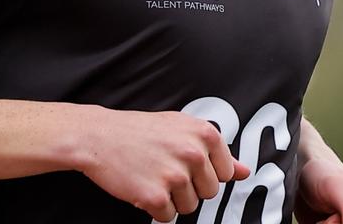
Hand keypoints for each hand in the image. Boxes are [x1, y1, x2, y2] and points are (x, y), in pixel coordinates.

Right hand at [79, 107, 250, 222]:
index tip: (184, 163)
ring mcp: (174, 175)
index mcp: (204, 134)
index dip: (203, 172)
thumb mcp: (181, 128)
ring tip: (153, 175)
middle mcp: (193, 153)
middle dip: (189, 187)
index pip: (224, 172)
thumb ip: (215, 151)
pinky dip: (155, 208)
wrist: (99, 136)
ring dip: (172, 199)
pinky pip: (168, 217)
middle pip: (209, 192)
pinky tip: (143, 187)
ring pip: (190, 207)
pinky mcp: (155, 196)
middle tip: (165, 169)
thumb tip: (244, 172)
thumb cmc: (139, 131)